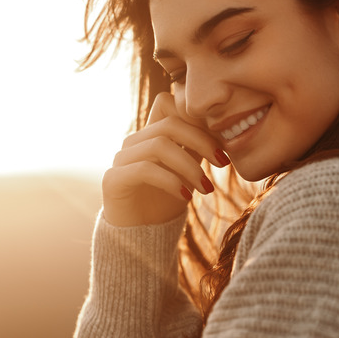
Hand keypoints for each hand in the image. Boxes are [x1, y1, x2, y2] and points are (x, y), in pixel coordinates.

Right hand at [101, 92, 229, 225]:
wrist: (140, 235)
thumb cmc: (166, 199)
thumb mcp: (188, 169)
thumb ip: (198, 147)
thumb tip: (225, 129)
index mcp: (151, 134)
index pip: (168, 103)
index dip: (194, 115)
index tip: (221, 140)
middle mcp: (134, 141)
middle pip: (169, 124)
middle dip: (201, 141)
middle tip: (223, 163)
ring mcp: (121, 158)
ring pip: (159, 145)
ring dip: (190, 166)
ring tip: (207, 188)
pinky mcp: (113, 179)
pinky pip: (145, 169)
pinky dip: (171, 181)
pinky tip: (187, 196)